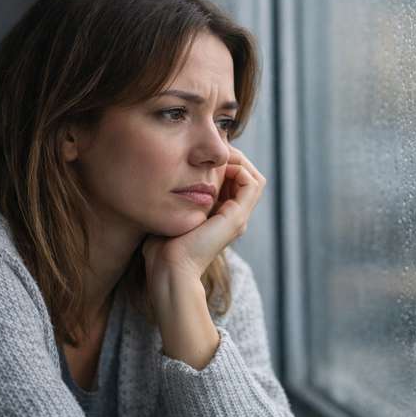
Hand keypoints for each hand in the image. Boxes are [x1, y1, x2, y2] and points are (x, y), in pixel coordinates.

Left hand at [140, 145, 264, 368]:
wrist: (169, 268)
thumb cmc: (162, 247)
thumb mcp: (171, 215)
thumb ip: (176, 199)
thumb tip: (167, 178)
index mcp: (221, 217)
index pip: (234, 181)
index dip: (223, 162)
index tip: (203, 153)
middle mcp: (234, 217)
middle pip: (247, 177)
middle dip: (232, 158)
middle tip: (214, 147)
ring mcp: (238, 217)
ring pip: (253, 177)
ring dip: (237, 161)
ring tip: (217, 155)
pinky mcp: (236, 217)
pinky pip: (252, 183)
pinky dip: (239, 169)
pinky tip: (217, 167)